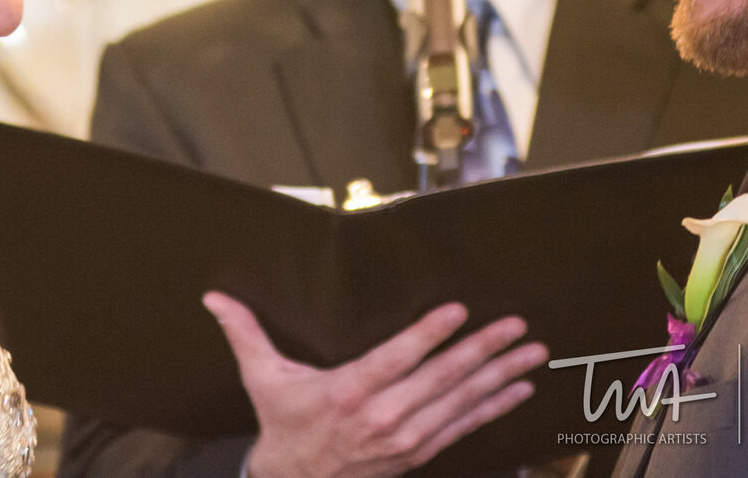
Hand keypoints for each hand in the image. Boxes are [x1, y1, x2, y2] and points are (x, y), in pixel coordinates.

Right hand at [203, 291, 545, 477]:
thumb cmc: (283, 424)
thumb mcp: (262, 378)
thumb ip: (244, 332)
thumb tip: (213, 295)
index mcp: (348, 393)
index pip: (396, 359)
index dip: (428, 335)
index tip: (458, 310)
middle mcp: (383, 418)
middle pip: (440, 380)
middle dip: (483, 351)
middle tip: (516, 325)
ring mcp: (406, 440)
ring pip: (460, 403)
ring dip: (500, 376)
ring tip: (533, 352)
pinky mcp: (418, 453)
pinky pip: (464, 428)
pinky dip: (495, 408)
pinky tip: (520, 389)